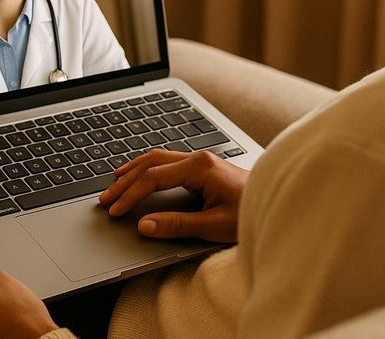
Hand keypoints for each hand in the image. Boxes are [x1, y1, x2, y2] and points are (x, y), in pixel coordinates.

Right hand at [98, 149, 248, 242]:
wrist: (279, 205)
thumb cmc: (252, 214)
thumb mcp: (214, 226)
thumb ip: (177, 225)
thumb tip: (144, 225)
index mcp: (200, 168)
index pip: (153, 178)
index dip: (131, 195)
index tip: (116, 210)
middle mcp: (198, 159)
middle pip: (150, 163)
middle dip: (125, 181)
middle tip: (106, 199)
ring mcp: (201, 160)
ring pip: (157, 158)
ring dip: (134, 170)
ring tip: (114, 182)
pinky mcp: (204, 167)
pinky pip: (167, 161)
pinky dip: (148, 168)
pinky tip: (140, 174)